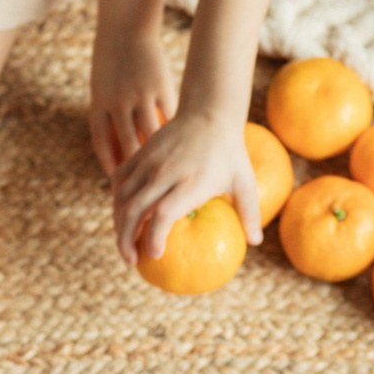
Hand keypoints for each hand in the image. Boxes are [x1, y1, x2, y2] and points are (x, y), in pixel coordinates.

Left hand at [89, 26, 175, 177]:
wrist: (125, 32)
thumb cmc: (111, 68)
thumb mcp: (102, 93)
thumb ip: (109, 122)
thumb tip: (119, 159)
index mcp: (99, 104)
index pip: (103, 144)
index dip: (111, 165)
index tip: (119, 183)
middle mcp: (118, 101)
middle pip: (129, 143)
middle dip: (138, 167)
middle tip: (147, 184)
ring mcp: (140, 93)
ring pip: (152, 132)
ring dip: (161, 153)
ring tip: (169, 169)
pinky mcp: (160, 86)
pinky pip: (169, 115)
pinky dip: (174, 131)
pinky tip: (182, 144)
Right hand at [110, 105, 263, 266]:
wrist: (209, 112)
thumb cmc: (229, 152)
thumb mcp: (244, 181)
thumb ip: (249, 212)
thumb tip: (256, 241)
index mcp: (191, 182)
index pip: (163, 214)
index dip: (154, 237)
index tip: (154, 255)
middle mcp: (165, 173)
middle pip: (134, 210)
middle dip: (127, 239)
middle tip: (132, 260)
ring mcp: (149, 162)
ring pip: (122, 197)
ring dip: (118, 224)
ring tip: (125, 243)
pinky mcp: (140, 153)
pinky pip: (119, 180)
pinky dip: (117, 201)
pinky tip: (123, 216)